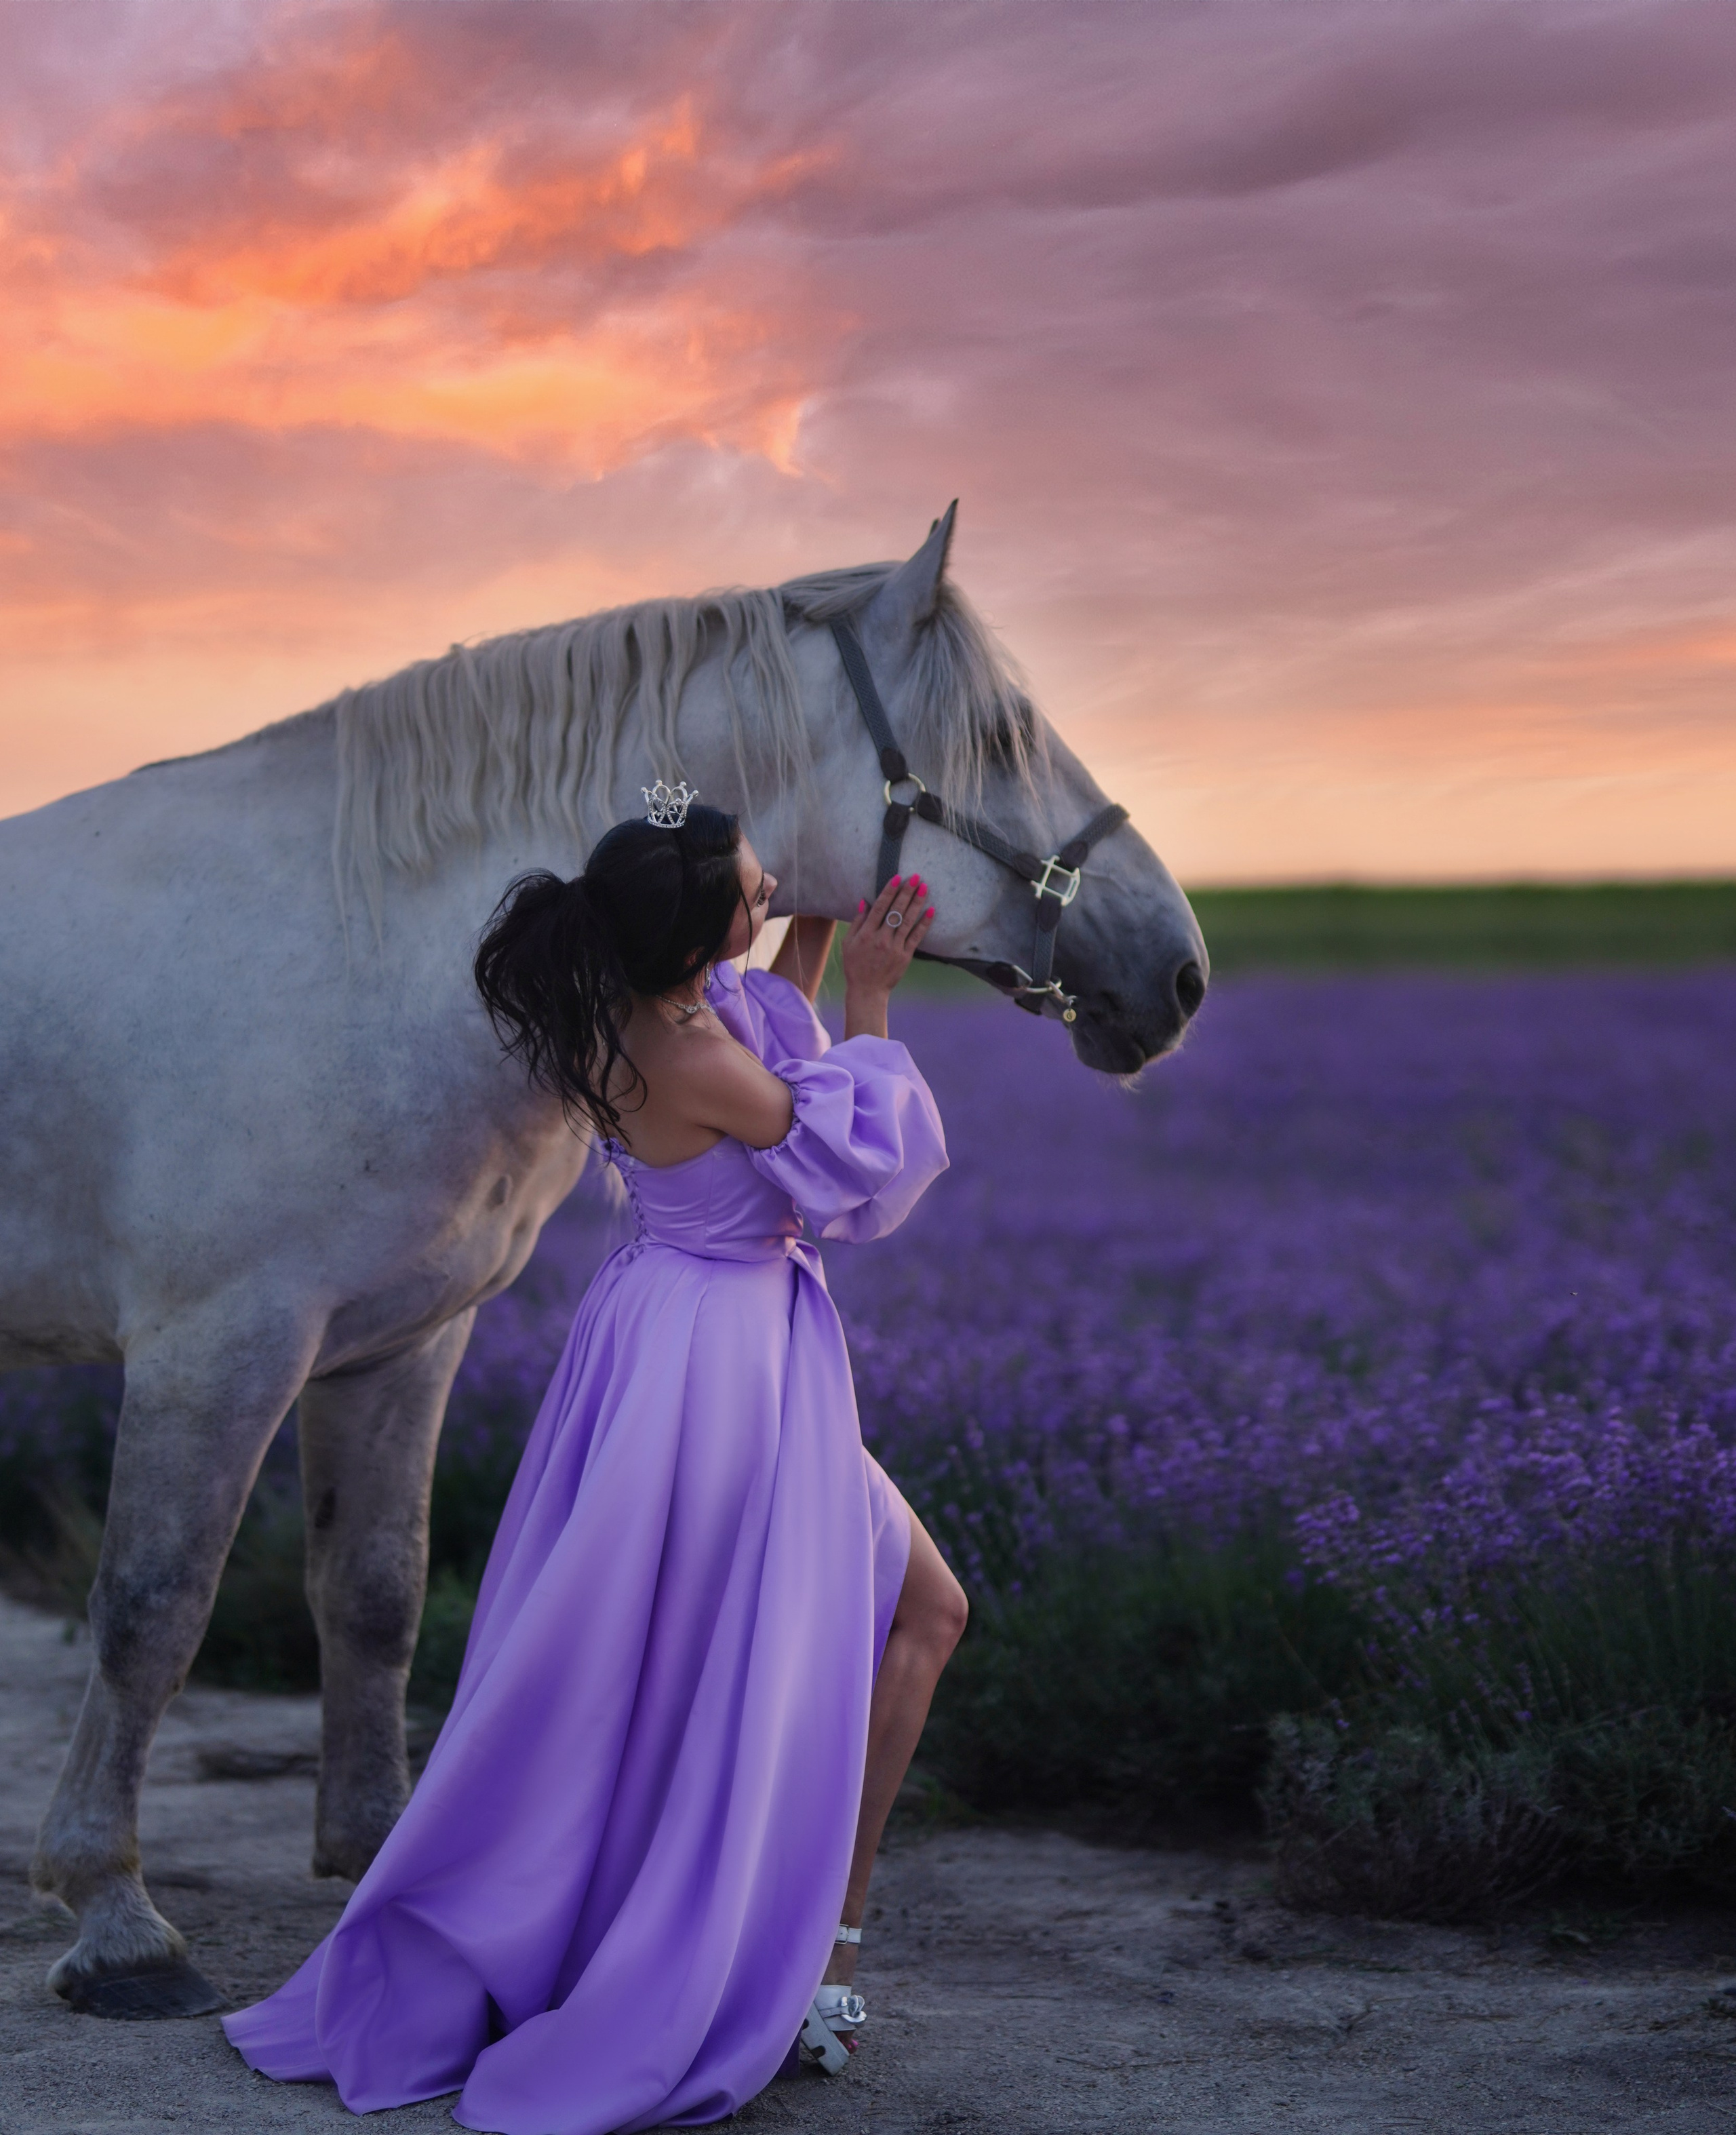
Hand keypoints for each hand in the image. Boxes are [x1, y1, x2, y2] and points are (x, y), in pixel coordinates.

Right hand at [841, 875, 934, 1038]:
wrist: (867, 990)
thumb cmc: (855, 966)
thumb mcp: (848, 943)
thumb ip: (857, 922)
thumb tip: (865, 901)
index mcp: (866, 934)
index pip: (880, 907)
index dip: (889, 891)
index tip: (897, 878)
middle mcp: (881, 938)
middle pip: (896, 911)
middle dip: (906, 892)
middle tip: (916, 877)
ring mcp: (894, 947)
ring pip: (908, 921)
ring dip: (917, 903)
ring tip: (925, 888)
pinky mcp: (905, 956)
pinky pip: (916, 937)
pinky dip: (924, 924)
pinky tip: (931, 911)